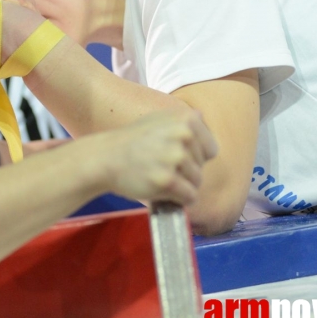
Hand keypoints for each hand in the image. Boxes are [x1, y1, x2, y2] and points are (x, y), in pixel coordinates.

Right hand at [85, 111, 216, 205]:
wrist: (106, 158)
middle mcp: (185, 135)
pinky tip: (163, 192)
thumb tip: (202, 117)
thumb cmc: (131, 141)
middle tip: (160, 167)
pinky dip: (179, 200)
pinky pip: (189, 197)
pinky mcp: (168, 180)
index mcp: (187, 118)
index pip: (210, 149)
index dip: (194, 157)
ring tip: (158, 177)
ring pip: (196, 183)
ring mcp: (176, 157)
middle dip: (185, 172)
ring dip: (181, 186)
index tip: (173, 156)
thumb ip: (181, 120)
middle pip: (202, 167)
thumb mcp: (157, 119)